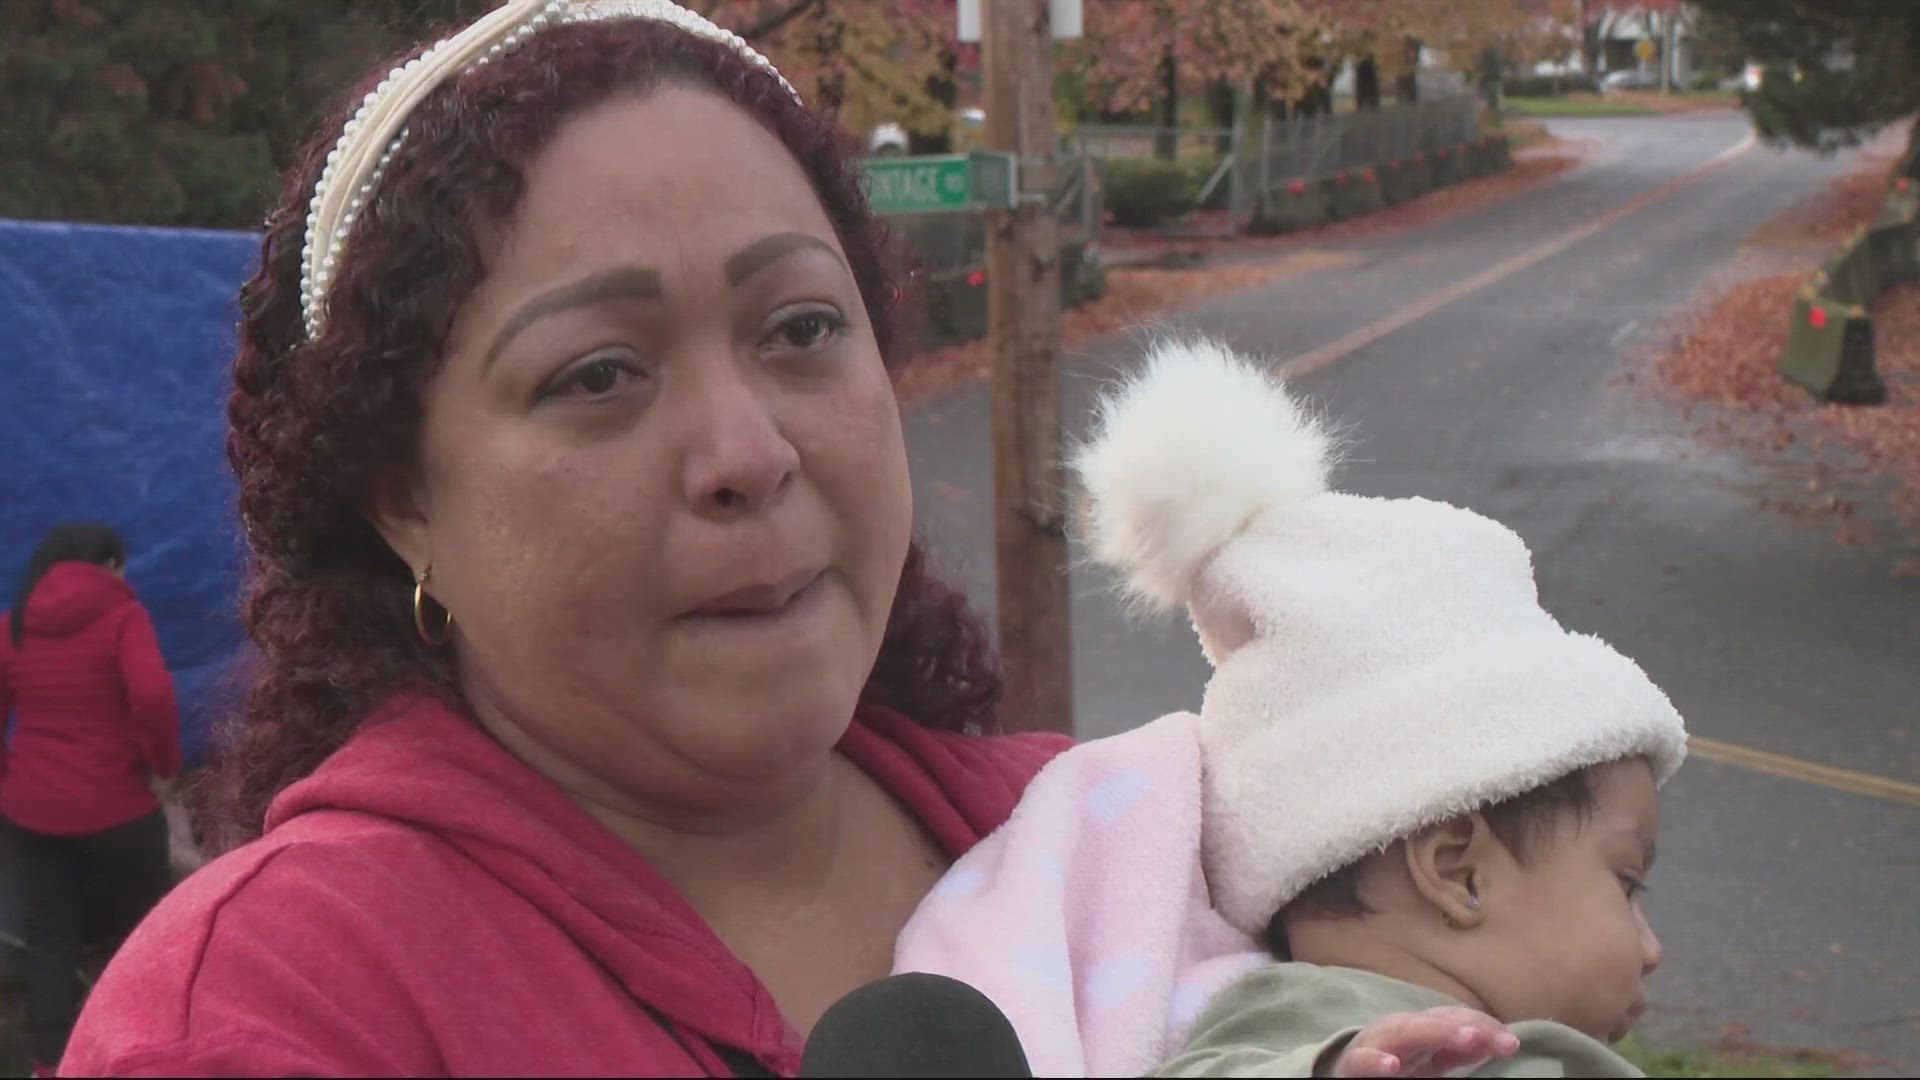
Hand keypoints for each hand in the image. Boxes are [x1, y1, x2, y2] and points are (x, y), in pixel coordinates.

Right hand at [1331, 1006, 1519, 1076]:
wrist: (1349, 1073)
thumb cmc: (1395, 1064)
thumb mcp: (1433, 1059)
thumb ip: (1459, 1051)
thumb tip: (1497, 1042)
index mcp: (1421, 1027)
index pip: (1455, 1018)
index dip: (1484, 1027)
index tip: (1512, 1044)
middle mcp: (1400, 1029)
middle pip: (1436, 1020)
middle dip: (1467, 1027)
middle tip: (1498, 1039)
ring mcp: (1376, 1044)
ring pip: (1405, 1031)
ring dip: (1436, 1033)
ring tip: (1466, 1038)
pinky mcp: (1354, 1065)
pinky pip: (1363, 1060)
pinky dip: (1376, 1061)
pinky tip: (1391, 1065)